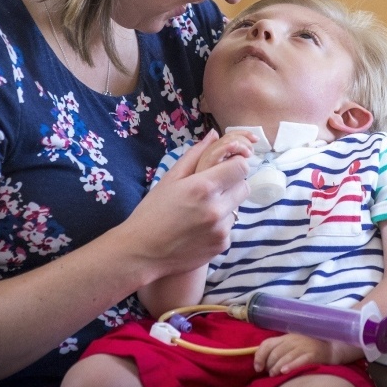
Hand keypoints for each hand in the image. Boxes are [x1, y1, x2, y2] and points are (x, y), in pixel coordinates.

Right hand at [125, 130, 248, 275]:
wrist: (142, 252)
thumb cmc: (152, 211)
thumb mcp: (170, 179)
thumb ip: (195, 155)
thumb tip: (214, 135)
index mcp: (203, 187)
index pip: (241, 167)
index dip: (235, 164)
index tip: (225, 167)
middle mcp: (217, 209)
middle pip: (245, 186)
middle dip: (233, 183)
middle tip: (213, 188)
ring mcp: (221, 230)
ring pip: (237, 208)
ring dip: (226, 206)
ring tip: (200, 211)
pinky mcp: (221, 246)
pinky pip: (229, 228)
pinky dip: (219, 225)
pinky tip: (198, 228)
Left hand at [254, 333, 336, 374]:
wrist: (332, 347)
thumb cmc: (309, 348)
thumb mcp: (293, 345)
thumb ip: (279, 350)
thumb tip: (262, 363)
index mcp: (286, 337)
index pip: (267, 343)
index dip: (259, 356)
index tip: (257, 368)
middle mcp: (293, 340)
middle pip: (275, 352)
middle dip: (269, 365)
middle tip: (269, 374)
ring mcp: (303, 346)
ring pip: (285, 357)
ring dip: (276, 368)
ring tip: (274, 375)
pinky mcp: (313, 354)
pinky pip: (299, 360)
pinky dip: (290, 366)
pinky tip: (284, 372)